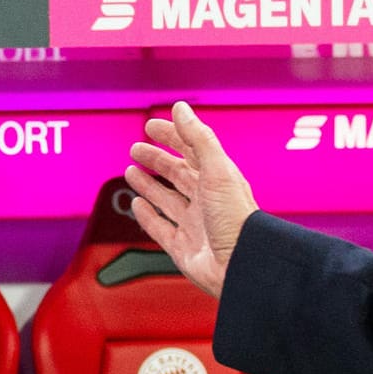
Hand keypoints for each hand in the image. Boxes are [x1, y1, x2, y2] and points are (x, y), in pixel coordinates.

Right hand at [126, 101, 259, 298]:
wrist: (242, 265)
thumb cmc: (236, 219)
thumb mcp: (217, 169)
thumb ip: (198, 138)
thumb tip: (180, 108)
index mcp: (218, 178)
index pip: (191, 150)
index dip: (172, 136)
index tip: (151, 125)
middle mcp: (206, 199)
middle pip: (177, 173)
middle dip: (156, 159)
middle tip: (136, 148)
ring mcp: (195, 224)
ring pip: (167, 199)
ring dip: (148, 184)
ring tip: (131, 171)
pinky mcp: (183, 248)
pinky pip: (160, 228)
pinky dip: (147, 215)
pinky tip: (137, 204)